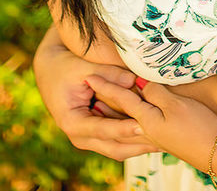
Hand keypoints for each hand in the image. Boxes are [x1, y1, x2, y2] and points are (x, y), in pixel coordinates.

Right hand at [32, 33, 157, 159]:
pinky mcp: (97, 135)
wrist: (50, 71)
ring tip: (166, 142)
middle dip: (139, 145)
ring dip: (141, 146)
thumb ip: (108, 74)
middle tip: (164, 141)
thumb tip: (133, 81)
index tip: (144, 125)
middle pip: (114, 147)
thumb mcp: (83, 67)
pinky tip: (156, 136)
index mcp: (72, 122)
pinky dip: (135, 140)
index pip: (103, 129)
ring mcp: (88, 138)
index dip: (124, 128)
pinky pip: (118, 142)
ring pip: (119, 149)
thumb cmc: (65, 67)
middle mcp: (79, 136)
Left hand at [87, 75, 216, 172]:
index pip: (122, 99)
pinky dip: (127, 125)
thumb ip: (156, 93)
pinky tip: (131, 123)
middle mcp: (147, 131)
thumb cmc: (200, 126)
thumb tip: (140, 83)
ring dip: (112, 116)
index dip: (107, 85)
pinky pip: (137, 132)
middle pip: (119, 115)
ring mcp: (156, 138)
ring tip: (100, 107)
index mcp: (146, 121)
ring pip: (126, 126)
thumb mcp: (177, 105)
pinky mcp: (166, 140)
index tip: (90, 76)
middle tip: (88, 91)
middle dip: (103, 103)